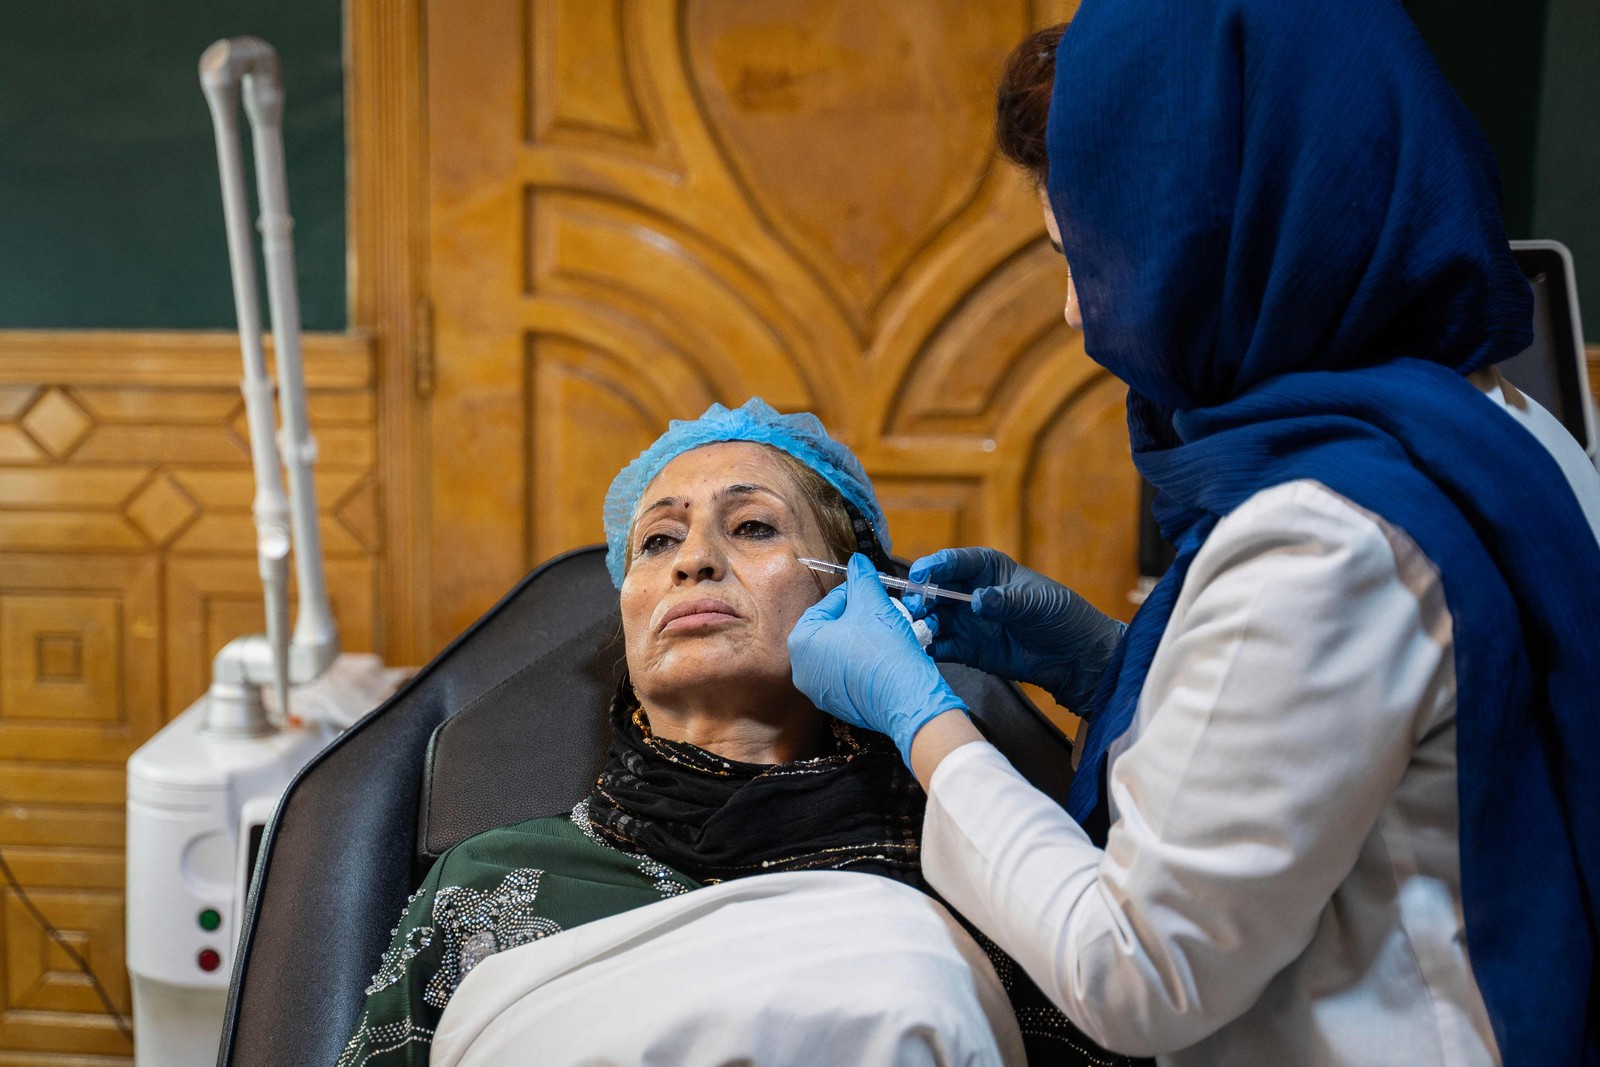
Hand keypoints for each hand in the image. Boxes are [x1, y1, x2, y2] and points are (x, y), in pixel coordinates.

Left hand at [788, 554, 967, 764]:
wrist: (907, 698)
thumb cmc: (884, 650)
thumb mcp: (872, 602)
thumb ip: (861, 578)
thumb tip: (857, 561)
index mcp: (801, 641)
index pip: (826, 605)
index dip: (853, 596)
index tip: (870, 594)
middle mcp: (802, 669)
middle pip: (831, 630)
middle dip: (856, 619)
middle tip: (878, 613)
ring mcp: (818, 691)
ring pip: (840, 652)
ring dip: (860, 640)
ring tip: (883, 634)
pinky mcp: (837, 706)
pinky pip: (847, 675)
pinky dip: (862, 664)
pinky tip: (882, 658)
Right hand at [903, 547, 1125, 711]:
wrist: (1074, 657)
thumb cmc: (1061, 616)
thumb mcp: (1037, 603)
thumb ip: (1006, 601)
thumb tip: (978, 600)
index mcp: (988, 569)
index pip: (956, 562)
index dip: (935, 566)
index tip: (920, 573)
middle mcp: (970, 593)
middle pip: (935, 590)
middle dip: (920, 596)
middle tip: (913, 606)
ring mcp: (966, 621)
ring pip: (932, 618)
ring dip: (921, 622)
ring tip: (916, 630)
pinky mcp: (967, 648)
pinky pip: (940, 646)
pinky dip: (929, 647)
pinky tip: (923, 650)